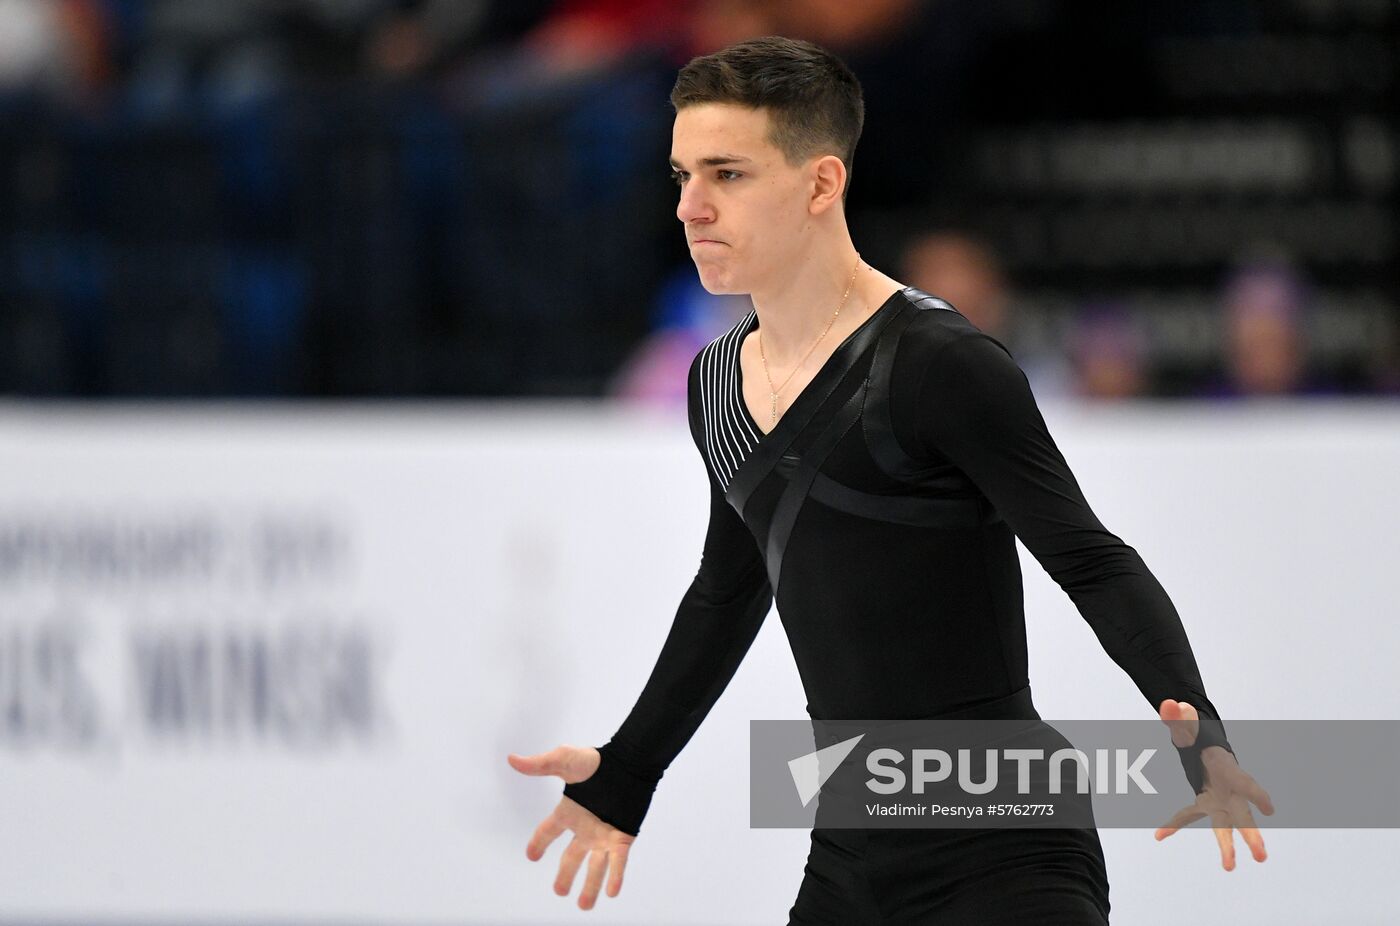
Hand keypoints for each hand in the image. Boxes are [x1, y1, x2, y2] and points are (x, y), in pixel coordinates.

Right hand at [508, 745, 635, 909]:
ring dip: (591, 886)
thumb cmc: (597, 760)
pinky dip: (615, 877)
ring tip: (584, 905)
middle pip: (572, 858)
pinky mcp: (623, 836)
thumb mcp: (564, 760)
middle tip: (559, 891)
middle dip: (565, 875)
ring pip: (596, 867)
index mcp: (570, 812)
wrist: (630, 761)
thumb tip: (512, 759)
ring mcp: (604, 835)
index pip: (548, 832)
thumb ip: (539, 765)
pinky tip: (612, 893)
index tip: (531, 855)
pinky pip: (618, 862)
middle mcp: (586, 828)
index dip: (538, 843)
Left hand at [1153, 699, 1274, 869]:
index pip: (1244, 782)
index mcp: (1228, 768)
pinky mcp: (1204, 803)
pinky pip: (1188, 815)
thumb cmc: (1200, 734)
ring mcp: (1218, 800)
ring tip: (1230, 868)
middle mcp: (1228, 790)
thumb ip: (1179, 716)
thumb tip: (1169, 705)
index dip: (1256, 794)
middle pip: (1242, 815)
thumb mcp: (1188, 723)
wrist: (1206, 746)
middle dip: (1251, 835)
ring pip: (1224, 826)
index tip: (1269, 808)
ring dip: (1227, 847)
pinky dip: (1172, 824)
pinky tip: (1158, 834)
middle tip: (1261, 856)